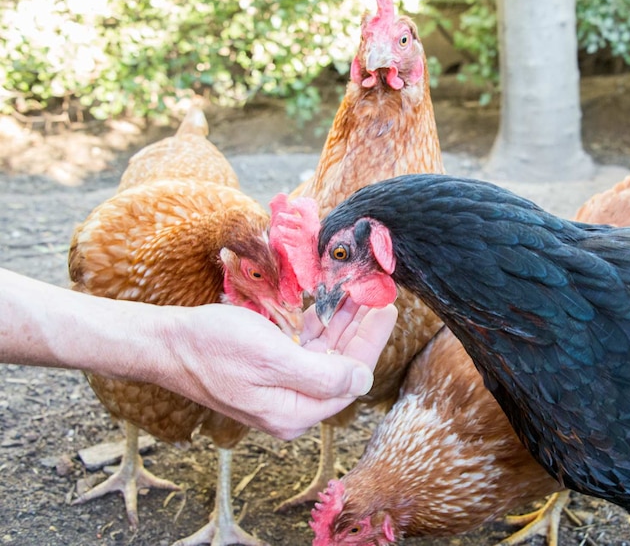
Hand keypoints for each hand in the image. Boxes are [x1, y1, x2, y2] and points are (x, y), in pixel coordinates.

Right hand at [161, 299, 396, 439]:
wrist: (163, 342)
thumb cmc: (213, 347)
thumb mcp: (271, 357)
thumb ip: (321, 374)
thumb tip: (362, 380)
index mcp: (293, 413)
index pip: (348, 381)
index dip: (370, 345)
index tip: (387, 310)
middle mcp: (289, 406)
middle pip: (339, 368)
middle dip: (361, 333)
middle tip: (380, 298)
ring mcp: (277, 387)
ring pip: (322, 355)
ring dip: (342, 325)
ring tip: (361, 295)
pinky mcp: (265, 369)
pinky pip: (302, 349)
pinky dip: (318, 327)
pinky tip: (331, 305)